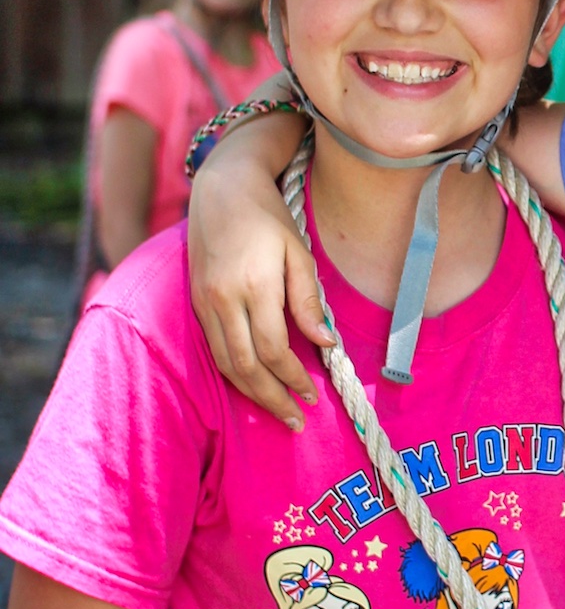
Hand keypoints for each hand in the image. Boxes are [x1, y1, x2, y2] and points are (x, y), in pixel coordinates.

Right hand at [188, 144, 329, 427]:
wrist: (222, 188)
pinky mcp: (195, 301)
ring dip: (251, 393)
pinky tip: (253, 383)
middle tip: (295, 420)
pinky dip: (234, 371)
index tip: (313, 395)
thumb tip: (324, 343)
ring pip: (225, 362)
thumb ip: (308, 299)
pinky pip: (214, 347)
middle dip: (272, 398)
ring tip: (278, 410)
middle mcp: (223, 298)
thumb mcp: (299, 251)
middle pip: (246, 366)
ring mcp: (204, 302)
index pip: (273, 349)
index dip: (293, 378)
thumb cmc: (269, 217)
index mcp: (254, 285)